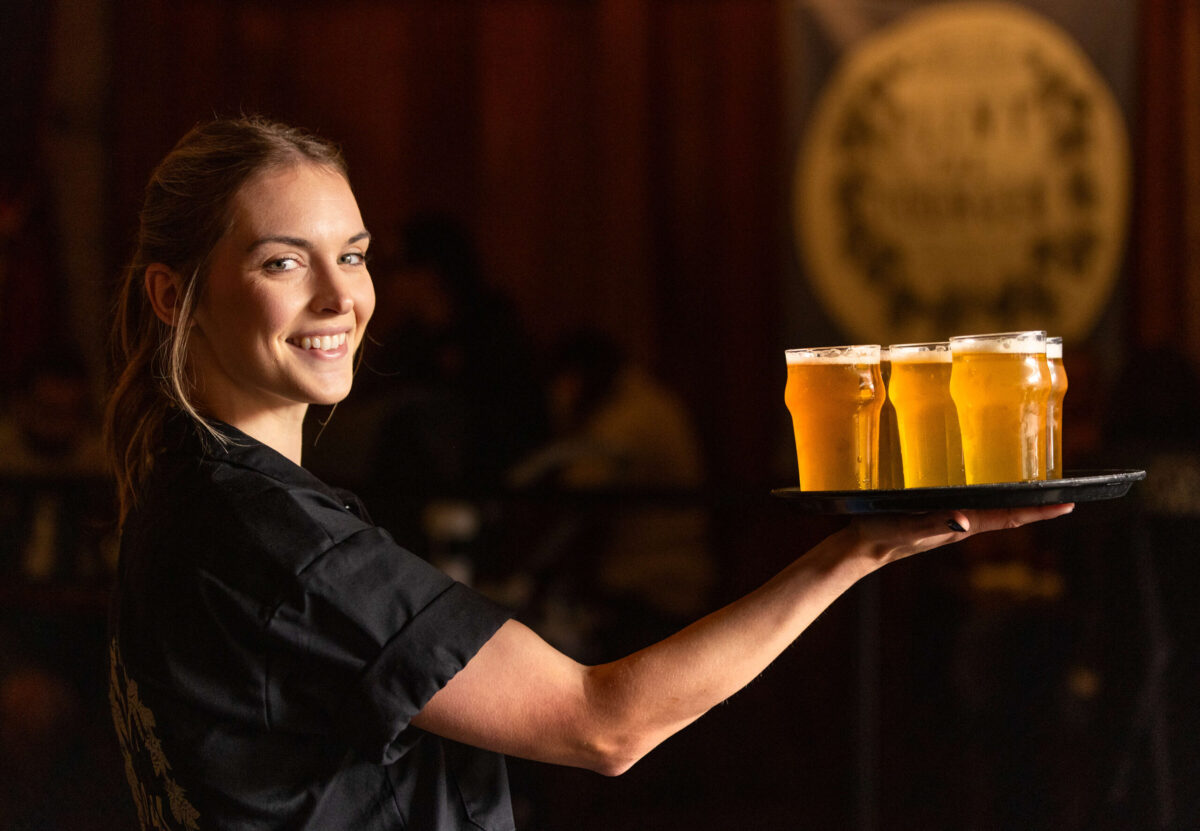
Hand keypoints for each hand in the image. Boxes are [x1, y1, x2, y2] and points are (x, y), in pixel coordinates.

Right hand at [844, 502, 1075, 565]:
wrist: (861, 547)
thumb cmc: (883, 534)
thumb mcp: (907, 526)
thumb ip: (934, 523)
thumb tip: (965, 521)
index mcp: (962, 526)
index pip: (1009, 518)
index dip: (1040, 512)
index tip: (1068, 504)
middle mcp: (962, 523)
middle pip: (1007, 514)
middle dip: (1034, 504)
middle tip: (1059, 490)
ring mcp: (950, 521)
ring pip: (991, 509)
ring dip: (1013, 500)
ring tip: (1032, 485)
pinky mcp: (936, 515)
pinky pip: (971, 504)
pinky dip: (986, 496)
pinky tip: (981, 485)